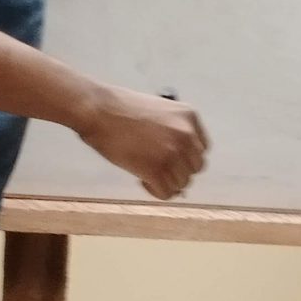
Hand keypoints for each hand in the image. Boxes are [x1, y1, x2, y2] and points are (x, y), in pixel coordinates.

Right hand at [76, 85, 208, 200]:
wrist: (99, 110)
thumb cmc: (121, 108)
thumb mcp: (159, 112)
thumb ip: (172, 132)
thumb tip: (177, 161)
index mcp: (189, 117)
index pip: (201, 149)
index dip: (186, 158)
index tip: (171, 160)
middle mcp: (187, 135)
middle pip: (194, 168)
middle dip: (177, 172)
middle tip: (158, 169)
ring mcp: (173, 154)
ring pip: (182, 183)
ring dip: (166, 183)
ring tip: (146, 173)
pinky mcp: (157, 170)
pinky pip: (166, 193)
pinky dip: (155, 191)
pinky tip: (141, 179)